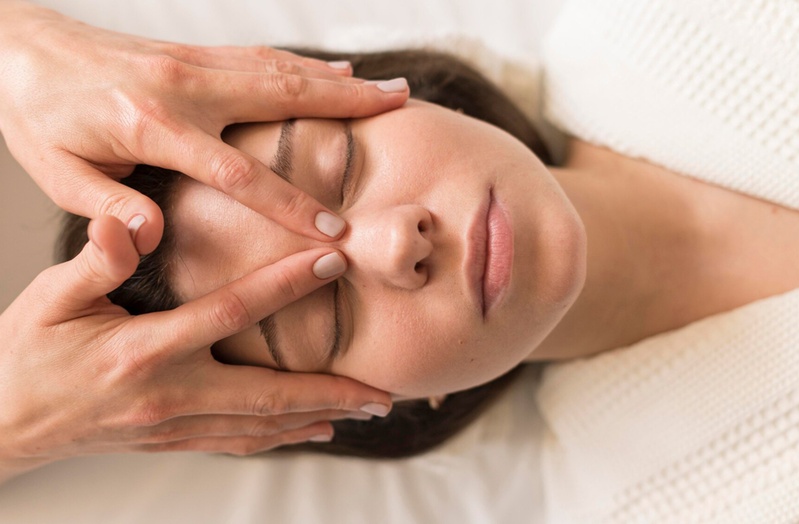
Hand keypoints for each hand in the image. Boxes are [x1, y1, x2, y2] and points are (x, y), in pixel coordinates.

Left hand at [0, 1, 408, 253]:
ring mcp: (192, 63)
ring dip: (339, 82)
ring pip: (281, 71)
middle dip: (348, 110)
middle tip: (402, 111)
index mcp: (152, 125)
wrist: (14, 47)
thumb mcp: (56, 173)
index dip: (289, 203)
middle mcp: (183, 86)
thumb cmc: (34, 114)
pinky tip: (334, 73)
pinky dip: (304, 66)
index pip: (237, 172)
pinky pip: (261, 57)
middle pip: (282, 98)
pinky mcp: (192, 54)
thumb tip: (152, 237)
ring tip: (390, 91)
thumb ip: (107, 208)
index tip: (333, 230)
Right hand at [0, 215, 391, 483]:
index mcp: (144, 350)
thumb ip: (97, 260)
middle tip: (383, 388)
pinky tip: (313, 431)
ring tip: (366, 409)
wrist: (0, 421)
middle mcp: (169, 395)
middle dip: (331, 390)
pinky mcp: (171, 440)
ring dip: (318, 417)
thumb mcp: (51, 298)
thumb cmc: (25, 352)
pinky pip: (237, 442)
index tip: (333, 262)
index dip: (286, 285)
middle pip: (268, 394)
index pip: (231, 312)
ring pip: (261, 426)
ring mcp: (173, 425)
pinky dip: (281, 437)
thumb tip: (129, 221)